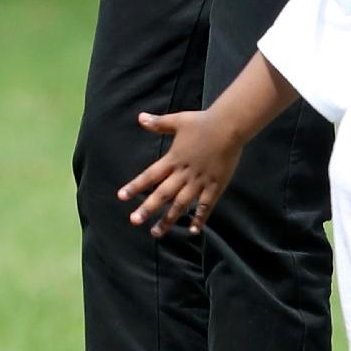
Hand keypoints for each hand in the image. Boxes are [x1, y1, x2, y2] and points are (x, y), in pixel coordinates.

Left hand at [117, 107, 243, 237]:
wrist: (228, 127)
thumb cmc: (202, 122)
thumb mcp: (177, 120)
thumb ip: (158, 123)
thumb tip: (139, 118)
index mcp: (173, 159)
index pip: (150, 176)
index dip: (135, 186)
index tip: (121, 196)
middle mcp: (183, 173)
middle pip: (162, 194)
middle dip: (147, 208)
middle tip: (134, 221)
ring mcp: (199, 182)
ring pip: (181, 204)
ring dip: (168, 219)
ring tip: (156, 232)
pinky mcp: (215, 186)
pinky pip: (206, 206)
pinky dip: (200, 219)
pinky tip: (192, 231)